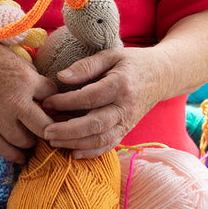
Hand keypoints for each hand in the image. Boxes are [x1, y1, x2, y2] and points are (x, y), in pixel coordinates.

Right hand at [0, 29, 57, 163]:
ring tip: (34, 138)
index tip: (51, 100)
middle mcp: (15, 101)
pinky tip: (22, 158)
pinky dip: (14, 155)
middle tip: (51, 128)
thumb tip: (42, 89)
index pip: (52, 95)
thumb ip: (29, 74)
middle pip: (44, 126)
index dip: (54, 98)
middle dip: (50, 127)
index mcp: (25, 79)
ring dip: (32, 141)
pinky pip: (2, 147)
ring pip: (24, 140)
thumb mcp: (13, 55)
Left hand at [37, 46, 169, 158]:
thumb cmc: (133, 63)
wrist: (162, 75)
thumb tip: (61, 77)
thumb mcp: (111, 55)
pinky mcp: (127, 130)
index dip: (66, 102)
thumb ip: (86, 66)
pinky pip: (109, 145)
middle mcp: (125, 107)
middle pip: (95, 124)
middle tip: (45, 131)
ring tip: (53, 142)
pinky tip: (73, 153)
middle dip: (67, 130)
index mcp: (120, 85)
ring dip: (76, 143)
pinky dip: (92, 152)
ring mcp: (128, 121)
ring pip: (101, 139)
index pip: (89, 98)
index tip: (47, 102)